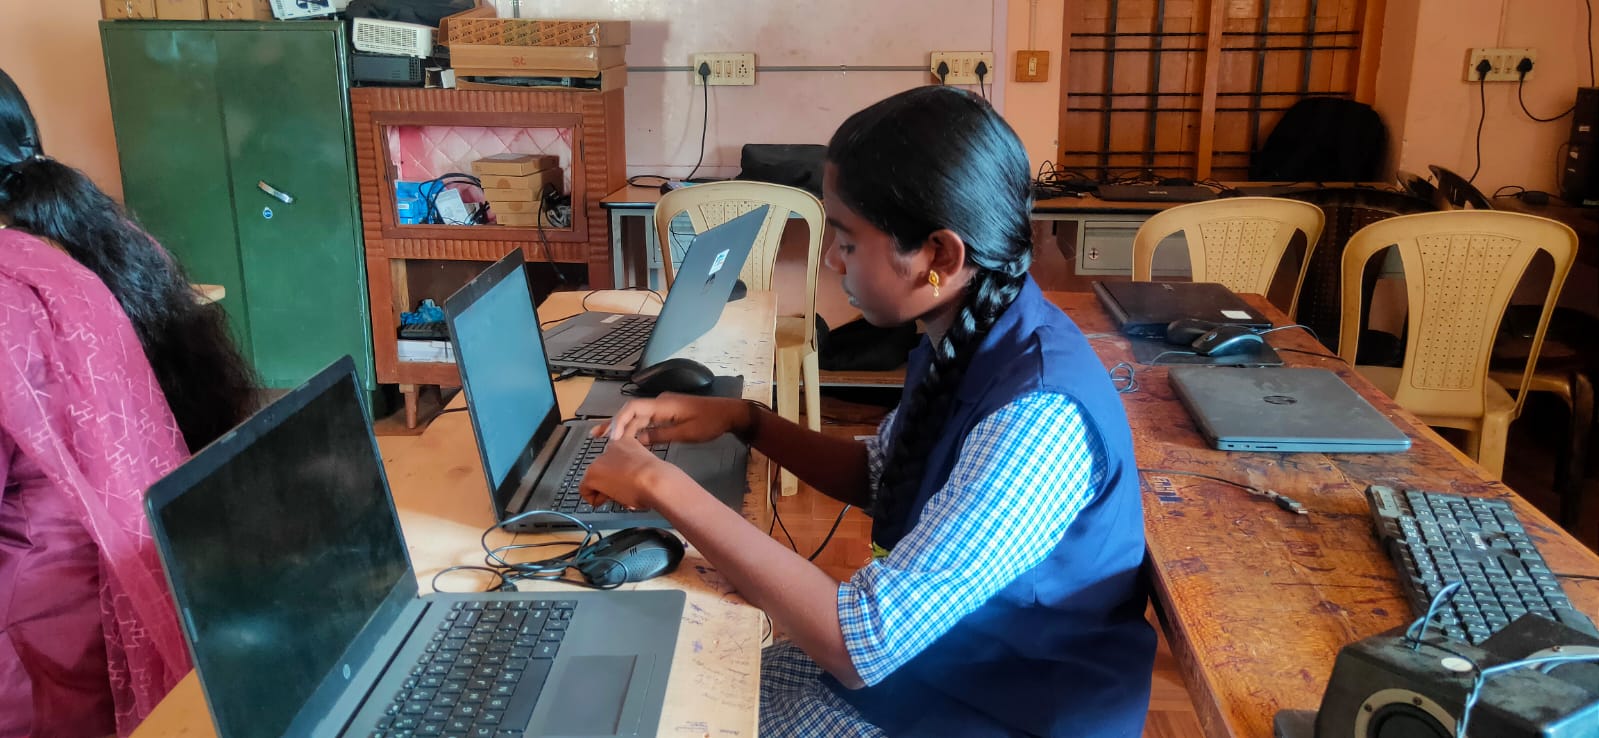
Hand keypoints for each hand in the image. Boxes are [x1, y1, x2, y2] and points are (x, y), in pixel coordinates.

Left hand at [578, 432, 681, 509]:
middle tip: (624, 490)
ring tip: (621, 495)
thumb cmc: (658, 478)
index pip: (614, 457)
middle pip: (603, 469)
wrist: (655, 481)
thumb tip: (629, 482)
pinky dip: (595, 499)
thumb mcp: (647, 467)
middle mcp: (611, 447)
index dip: (618, 473)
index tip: (625, 480)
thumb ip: (635, 469)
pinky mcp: (592, 474)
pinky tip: (609, 499)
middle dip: (610, 482)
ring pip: (595, 479)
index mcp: (627, 442)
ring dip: (605, 490)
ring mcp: (600, 460)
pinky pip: (585, 491)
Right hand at [596, 394, 748, 443]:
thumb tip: (637, 441)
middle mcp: (659, 402)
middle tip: (596, 436)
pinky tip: (626, 438)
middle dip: (614, 423)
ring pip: (636, 415)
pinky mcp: (666, 413)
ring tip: (604, 438)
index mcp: (663, 404)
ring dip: (622, 426)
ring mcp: (662, 406)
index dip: (619, 420)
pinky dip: (634, 428)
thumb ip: (660, 435)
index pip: (633, 408)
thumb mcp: (686, 433)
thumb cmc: (710, 423)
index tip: (611, 437)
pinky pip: (646, 419)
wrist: (729, 414)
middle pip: (631, 411)